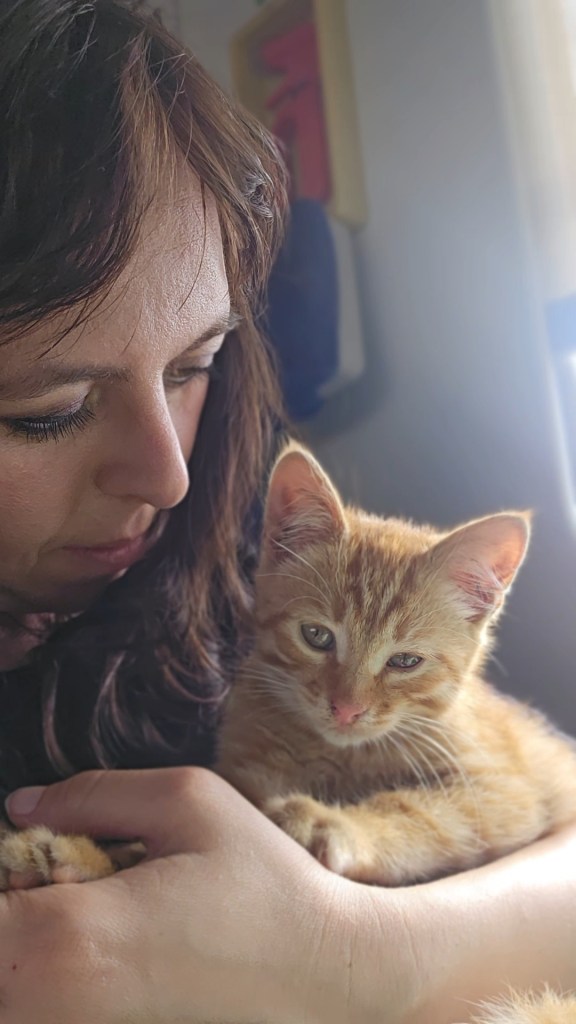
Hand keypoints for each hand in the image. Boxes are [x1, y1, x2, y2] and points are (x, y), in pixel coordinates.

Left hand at [0, 767, 356, 1023]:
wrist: (320, 967)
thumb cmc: (260, 878)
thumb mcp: (186, 800)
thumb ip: (91, 795)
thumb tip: (20, 807)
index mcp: (77, 932)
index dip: (0, 868)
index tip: (21, 851)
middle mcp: (62, 998)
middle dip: (11, 900)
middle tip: (44, 864)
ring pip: (9, 984)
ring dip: (20, 938)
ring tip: (63, 895)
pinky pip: (35, 998)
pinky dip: (36, 966)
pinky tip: (83, 929)